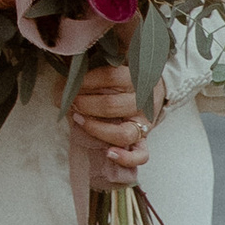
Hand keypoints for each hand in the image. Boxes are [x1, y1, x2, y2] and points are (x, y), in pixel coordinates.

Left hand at [69, 57, 155, 181]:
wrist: (153, 89)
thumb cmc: (126, 78)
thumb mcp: (116, 66)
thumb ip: (97, 66)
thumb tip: (71, 70)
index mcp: (136, 79)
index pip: (110, 77)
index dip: (86, 81)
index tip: (72, 83)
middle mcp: (142, 102)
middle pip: (111, 105)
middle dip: (85, 104)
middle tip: (71, 102)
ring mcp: (144, 124)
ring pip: (122, 133)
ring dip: (95, 128)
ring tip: (78, 119)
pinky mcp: (144, 139)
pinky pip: (140, 155)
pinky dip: (125, 158)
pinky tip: (109, 153)